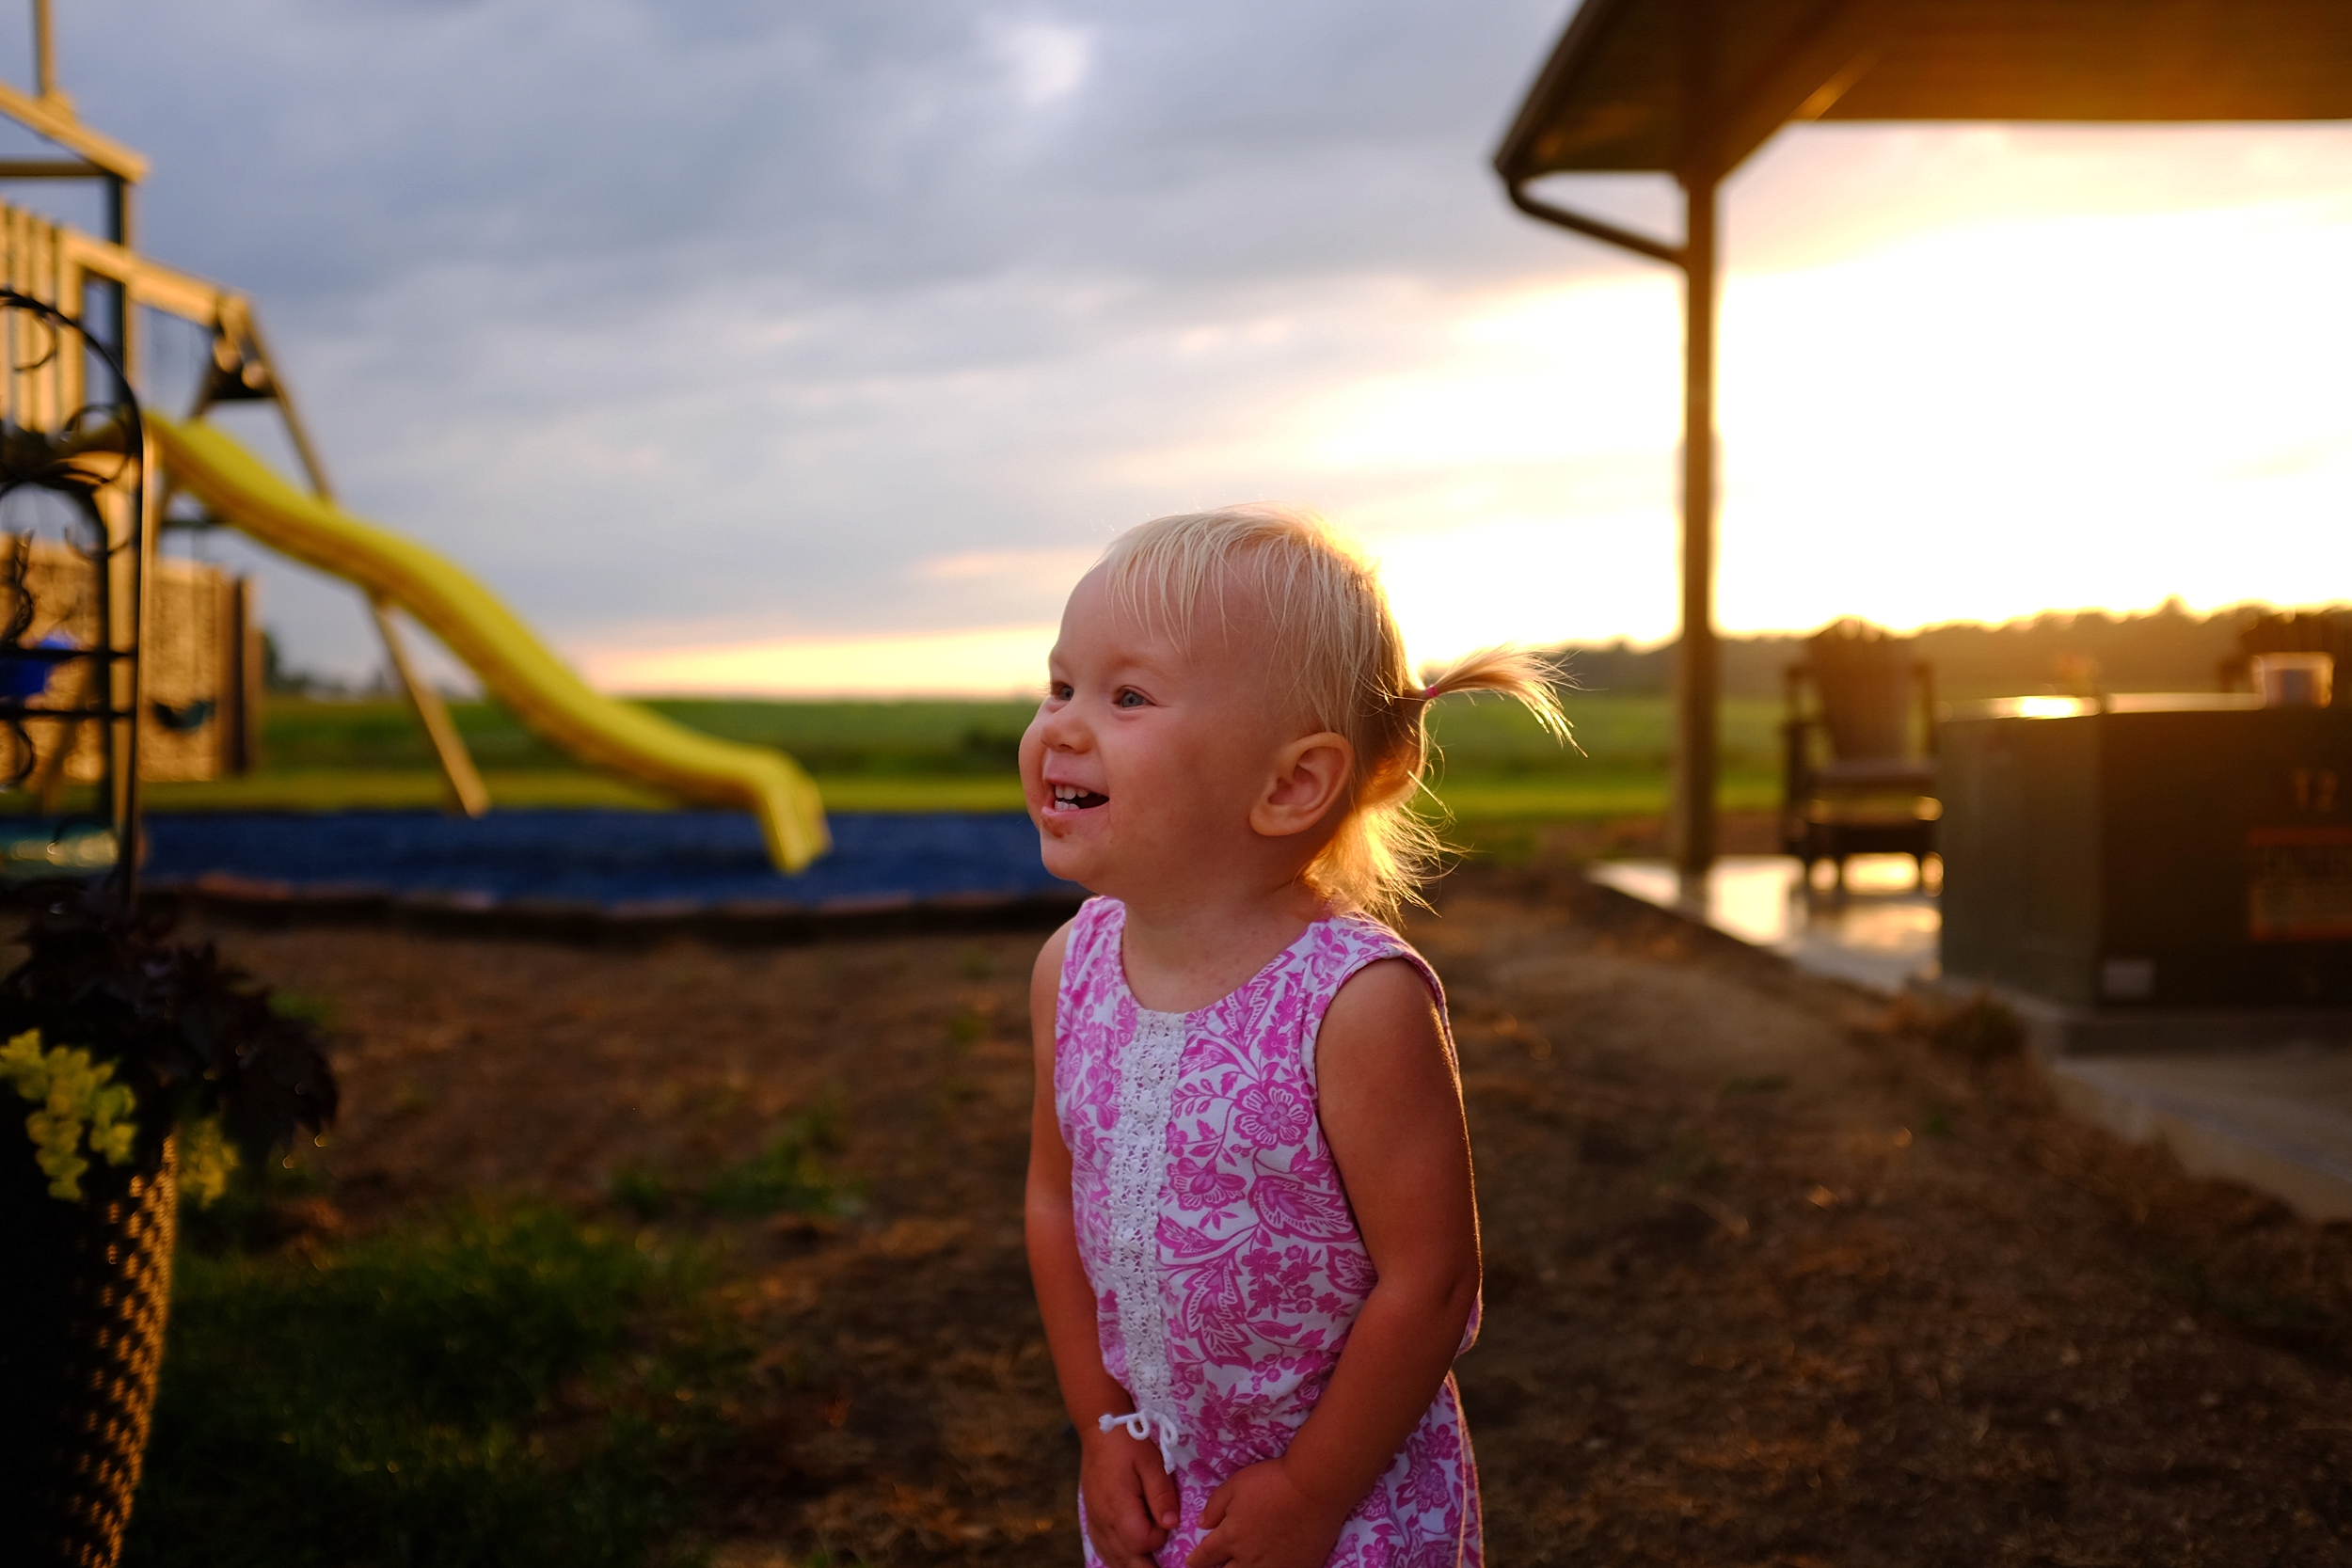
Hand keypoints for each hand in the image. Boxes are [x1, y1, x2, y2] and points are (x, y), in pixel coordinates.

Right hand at [1081, 1424, 1181, 1566]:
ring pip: (1111, 1559)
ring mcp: (1095, 1522)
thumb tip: (1171, 1525)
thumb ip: (1162, 1495)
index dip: (1160, 1538)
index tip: (1167, 1521)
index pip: (1144, 1542)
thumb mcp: (1153, 1463)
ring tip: (1148, 1566)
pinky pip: (1102, 1548)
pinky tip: (1125, 1559)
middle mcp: (1104, 1521)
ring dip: (1131, 1566)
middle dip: (1147, 1567)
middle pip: (1126, 1561)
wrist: (1101, 1430)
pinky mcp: (1092, 1518)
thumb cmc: (1130, 1444)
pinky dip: (1116, 1558)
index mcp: (1120, 1509)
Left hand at [1185, 1458, 1351, 1567]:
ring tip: (1242, 1565)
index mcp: (1230, 1538)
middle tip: (1216, 1566)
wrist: (1315, 1487)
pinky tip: (1270, 1564)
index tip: (1191, 1562)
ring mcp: (1274, 1567)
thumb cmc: (1272, 1481)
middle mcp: (1248, 1559)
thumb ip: (1215, 1506)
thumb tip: (1202, 1524)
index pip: (1205, 1557)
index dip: (1195, 1561)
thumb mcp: (1235, 1485)